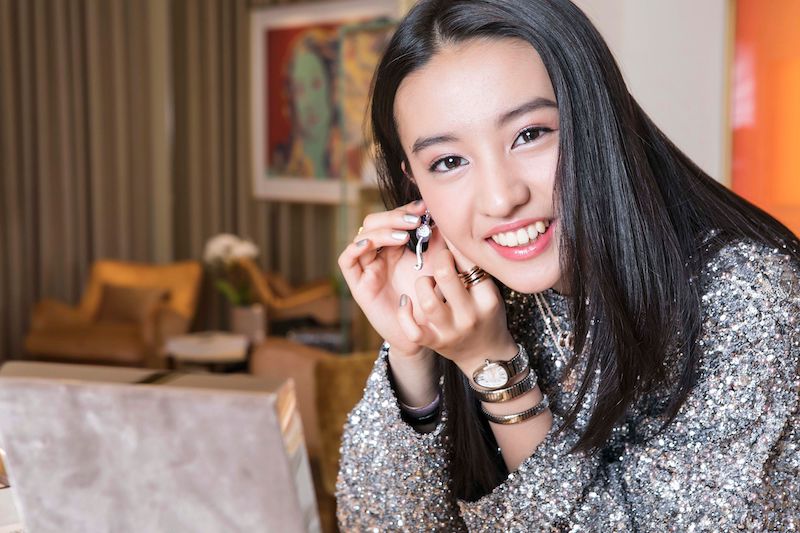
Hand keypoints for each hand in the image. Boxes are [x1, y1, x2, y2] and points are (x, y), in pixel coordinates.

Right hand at [338, 199, 446, 358]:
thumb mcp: (437, 266)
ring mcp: (367, 268)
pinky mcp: (358, 285)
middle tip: (414, 220)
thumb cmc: (432, 299)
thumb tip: (440, 215)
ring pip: (362, 236)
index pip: (393, 218)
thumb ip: (438, 243)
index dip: (405, 209)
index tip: (424, 207)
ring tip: (402, 236)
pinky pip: (347, 260)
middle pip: (375, 222)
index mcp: (396, 247)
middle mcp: (378, 254)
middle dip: (393, 217)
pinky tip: (370, 243)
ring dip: (381, 231)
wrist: (425, 332)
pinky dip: (354, 248)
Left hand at [396, 235, 517, 373]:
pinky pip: (412, 329)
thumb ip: (472, 267)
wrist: (486, 356)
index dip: (456, 244)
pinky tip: (407, 301)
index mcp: (487, 299)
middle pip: (445, 275)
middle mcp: (469, 316)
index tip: (450, 235)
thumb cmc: (486, 315)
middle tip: (440, 257)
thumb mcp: (488, 291)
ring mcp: (450, 331)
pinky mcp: (433, 342)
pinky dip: (405, 313)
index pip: (469, 262)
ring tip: (428, 282)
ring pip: (426, 299)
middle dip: (439, 258)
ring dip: (423, 283)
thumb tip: (449, 230)